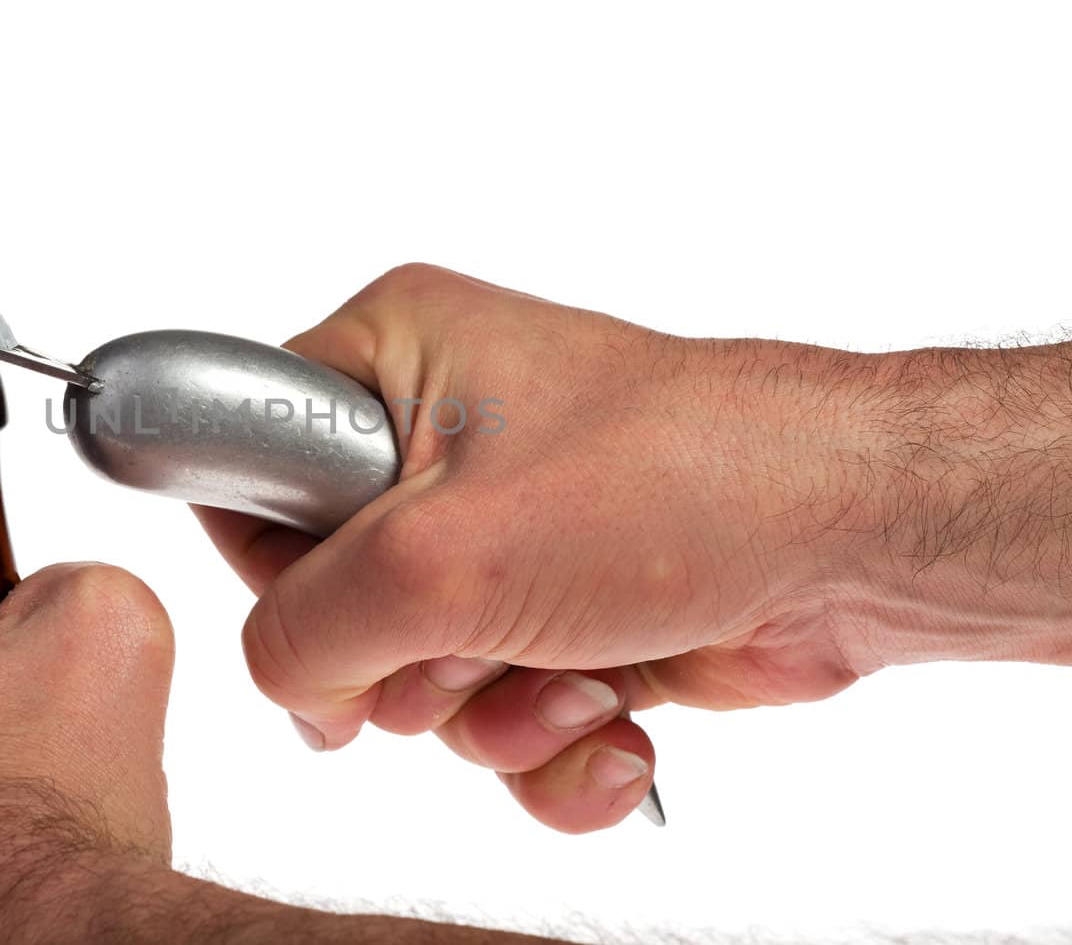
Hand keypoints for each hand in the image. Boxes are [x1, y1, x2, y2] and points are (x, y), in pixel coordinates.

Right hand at [196, 264, 1071, 832]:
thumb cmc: (677, 481)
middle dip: (411, 665)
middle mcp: (435, 438)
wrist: (850, 538)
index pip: (248, 468)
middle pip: (331, 601)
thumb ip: (306, 631)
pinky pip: (491, 712)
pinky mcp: (549, 607)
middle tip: (483, 638)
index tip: (348, 612)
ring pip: (413, 677)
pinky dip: (545, 741)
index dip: (279, 567)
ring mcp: (497, 531)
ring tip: (574, 674)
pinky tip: (611, 718)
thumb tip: (293, 688)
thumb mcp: (442, 559)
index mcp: (389, 356)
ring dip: (490, 714)